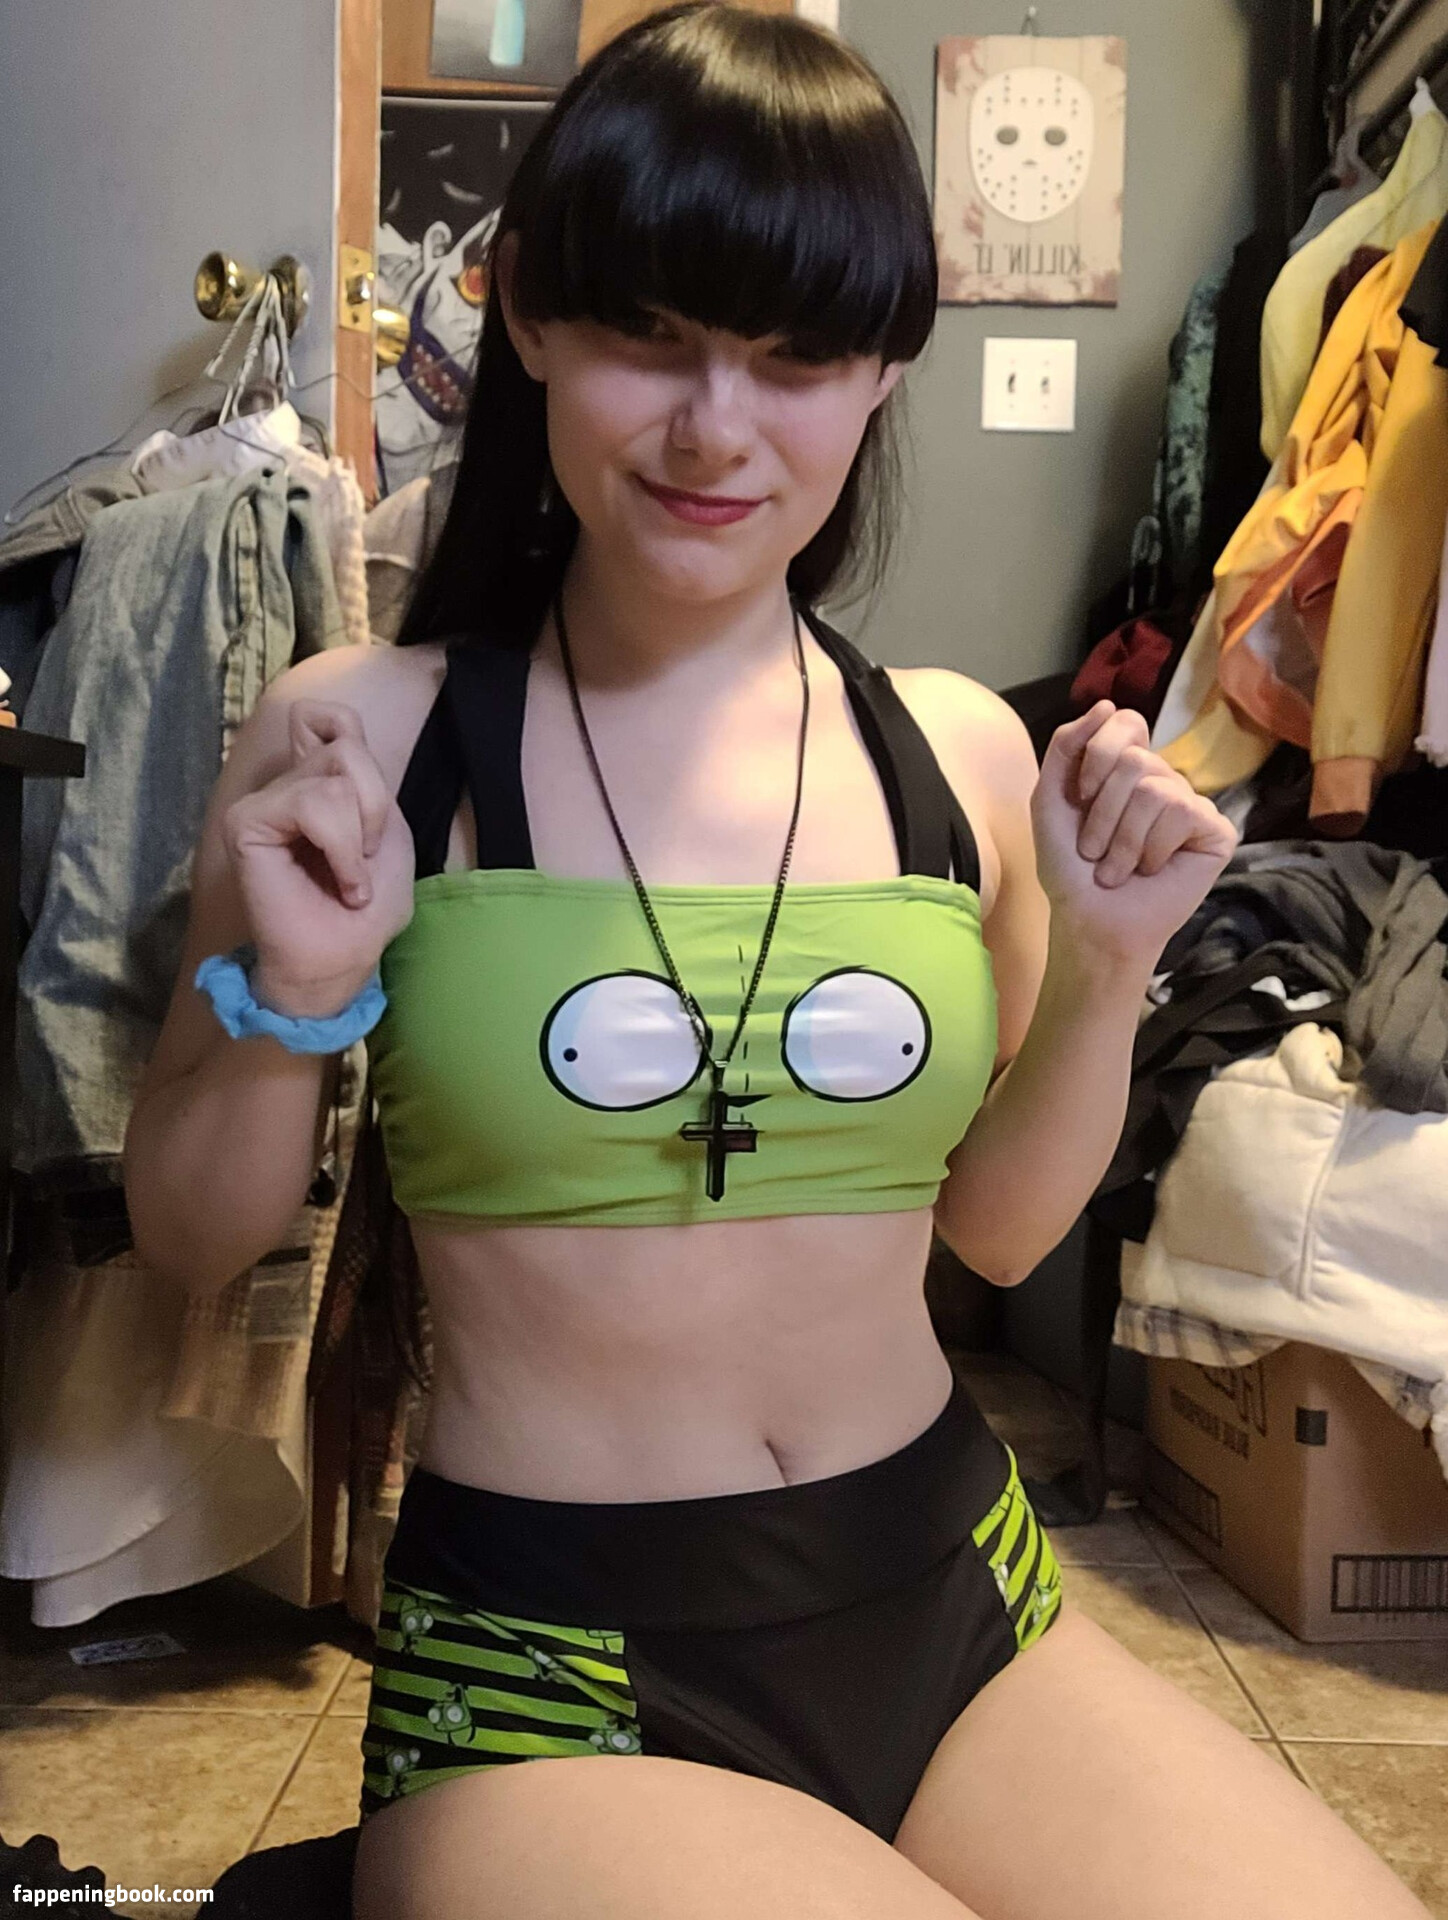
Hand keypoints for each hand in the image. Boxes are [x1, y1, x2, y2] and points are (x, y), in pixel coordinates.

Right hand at [221, 700, 414, 1017]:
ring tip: (350, 877)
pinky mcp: (246, 824)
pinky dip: (342, 849)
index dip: (361, 758)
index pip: (332, 721)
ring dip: (359, 837)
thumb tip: (302, 715)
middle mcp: (284, 786)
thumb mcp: (384, 828)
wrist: (342, 962)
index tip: (370, 828)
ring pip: (333, 777)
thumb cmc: (366, 907)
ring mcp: (261, 803)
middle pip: (346, 747)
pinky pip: (312, 805)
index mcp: (314, 782)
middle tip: (364, 860)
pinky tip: (343, 883)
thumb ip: (357, 771)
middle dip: (375, 808)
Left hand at [1031, 702, 1237, 973]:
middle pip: (1134, 760)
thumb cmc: (1070, 868)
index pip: (1126, 722)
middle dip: (1102, 812)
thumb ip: (1067, 746)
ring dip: (1122, 838)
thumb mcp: (1051, 800)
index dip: (1098, 755)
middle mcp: (1164, 780)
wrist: (1089, 921)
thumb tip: (1108, 705)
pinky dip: (1152, 848)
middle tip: (1094, 850)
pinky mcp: (1216, 831)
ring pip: (1154, 789)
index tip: (1081, 798)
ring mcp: (1193, 804)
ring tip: (1117, 869)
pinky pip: (1182, 812)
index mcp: (1127, 768)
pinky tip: (1151, 870)